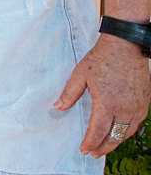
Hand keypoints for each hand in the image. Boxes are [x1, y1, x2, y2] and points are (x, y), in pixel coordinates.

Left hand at [56, 33, 150, 156]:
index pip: (98, 131)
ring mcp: (138, 107)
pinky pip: (137, 123)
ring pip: (127, 132)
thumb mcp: (80, 75)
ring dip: (116, 141)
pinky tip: (119, 132)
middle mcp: (125, 109)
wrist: (126, 47)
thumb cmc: (102, 59)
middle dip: (103, 147)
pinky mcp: (145, 102)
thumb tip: (58, 107)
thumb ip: (70, 94)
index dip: (90, 143)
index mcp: (107, 104)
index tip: (84, 149)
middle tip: (93, 153)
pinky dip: (127, 131)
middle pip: (114, 137)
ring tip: (105, 145)